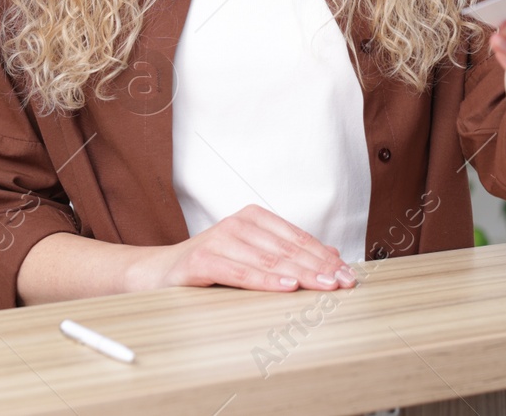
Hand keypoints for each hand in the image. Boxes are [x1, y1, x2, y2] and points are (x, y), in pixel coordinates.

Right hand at [133, 204, 357, 292]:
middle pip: (287, 250)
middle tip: (344, 284)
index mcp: (254, 218)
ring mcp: (219, 239)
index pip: (298, 239)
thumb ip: (288, 255)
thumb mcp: (252, 257)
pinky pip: (240, 272)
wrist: (157, 273)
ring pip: (268, 260)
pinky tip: (287, 287)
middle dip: (320, 268)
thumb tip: (333, 257)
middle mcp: (238, 224)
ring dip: (301, 274)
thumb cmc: (210, 266)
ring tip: (324, 285)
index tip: (348, 275)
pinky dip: (265, 280)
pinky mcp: (202, 260)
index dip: (325, 257)